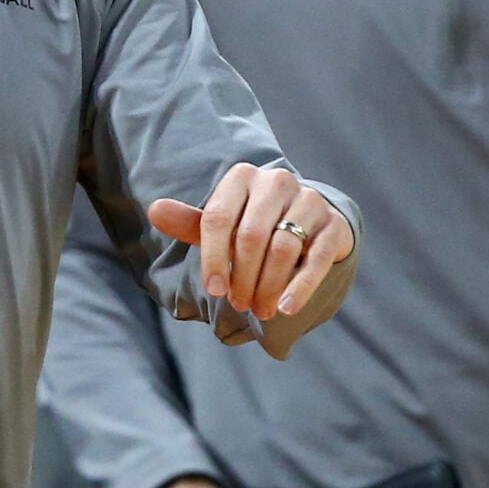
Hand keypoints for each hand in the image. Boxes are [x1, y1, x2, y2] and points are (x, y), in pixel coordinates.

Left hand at [149, 164, 353, 318]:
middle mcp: (276, 181)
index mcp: (242, 177)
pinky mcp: (334, 224)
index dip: (213, 258)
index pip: (218, 218)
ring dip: (268, 286)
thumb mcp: (223, 221)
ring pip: (283, 248)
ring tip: (259, 310)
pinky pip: (316, 258)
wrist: (308, 218)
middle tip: (238, 304)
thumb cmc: (254, 223)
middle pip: (250, 236)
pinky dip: (300, 286)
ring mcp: (309, 200)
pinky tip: (286, 307)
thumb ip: (191, 223)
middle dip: (242, 276)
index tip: (214, 290)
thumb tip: (155, 211)